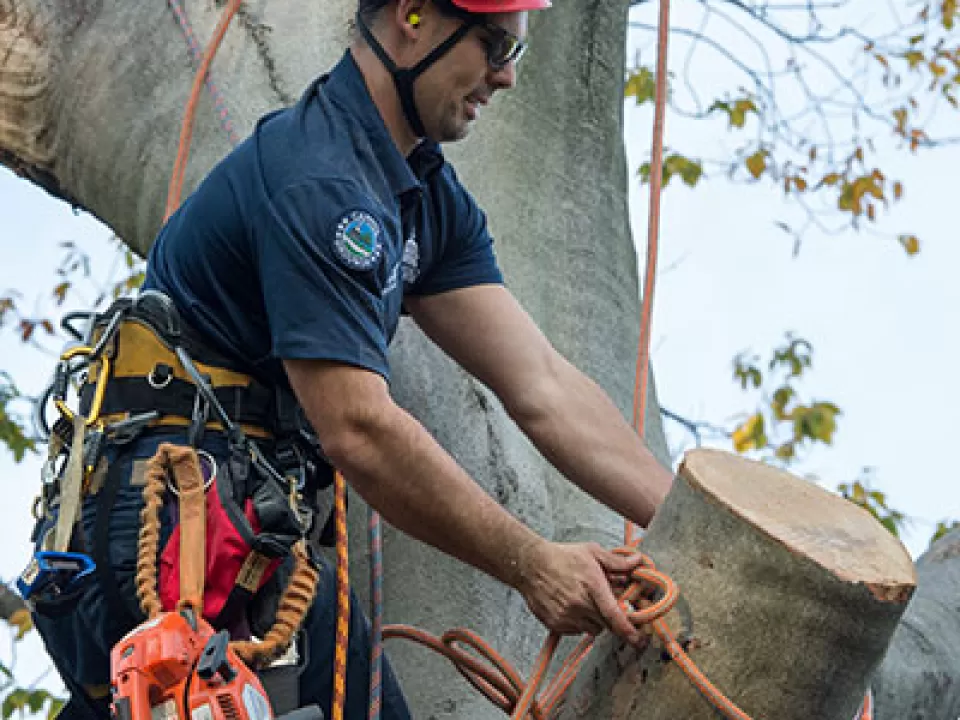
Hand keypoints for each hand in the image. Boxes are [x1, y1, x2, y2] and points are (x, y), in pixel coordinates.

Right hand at [514, 540, 643, 644]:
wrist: (529, 564)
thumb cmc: (561, 557)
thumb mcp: (591, 552)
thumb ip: (616, 561)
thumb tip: (638, 563)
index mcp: (592, 585)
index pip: (614, 614)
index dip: (629, 630)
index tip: (639, 639)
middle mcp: (579, 603)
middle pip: (606, 624)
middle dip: (610, 617)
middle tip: (603, 603)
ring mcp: (566, 616)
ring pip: (592, 629)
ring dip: (595, 620)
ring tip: (585, 601)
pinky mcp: (555, 624)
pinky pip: (577, 631)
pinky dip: (579, 623)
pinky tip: (572, 606)